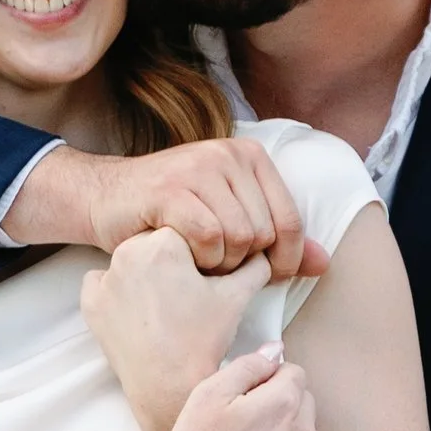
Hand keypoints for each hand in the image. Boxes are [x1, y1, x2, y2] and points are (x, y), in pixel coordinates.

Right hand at [5, 135, 328, 281]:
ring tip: (198, 259)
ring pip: (239, 239)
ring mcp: (199, 168)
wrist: (106, 199)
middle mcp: (228, 154)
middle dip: (242, 263)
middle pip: (263, 234)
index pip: (290, 221)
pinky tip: (183, 255)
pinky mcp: (171, 189)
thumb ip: (277, 243)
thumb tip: (324, 264)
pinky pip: (209, 239)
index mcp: (251, 157)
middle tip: (215, 263)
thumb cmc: (172, 215)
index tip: (264, 276)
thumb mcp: (230, 221)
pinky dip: (200, 260)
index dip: (283, 260)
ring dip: (219, 264)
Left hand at [80, 228, 268, 430]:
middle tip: (188, 293)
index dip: (203, 253)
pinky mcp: (91, 305)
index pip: (189, 230)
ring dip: (148, 273)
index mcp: (163, 242)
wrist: (170, 388)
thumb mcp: (238, 295)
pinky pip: (104, 284)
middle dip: (174, 261)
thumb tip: (263, 251)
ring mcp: (104, 279)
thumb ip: (255, 264)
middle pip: (158, 243)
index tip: (208, 276)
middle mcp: (127, 252)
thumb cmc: (204, 340)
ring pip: (132, 261)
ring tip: (167, 305)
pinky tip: (140, 310)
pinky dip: (119, 291)